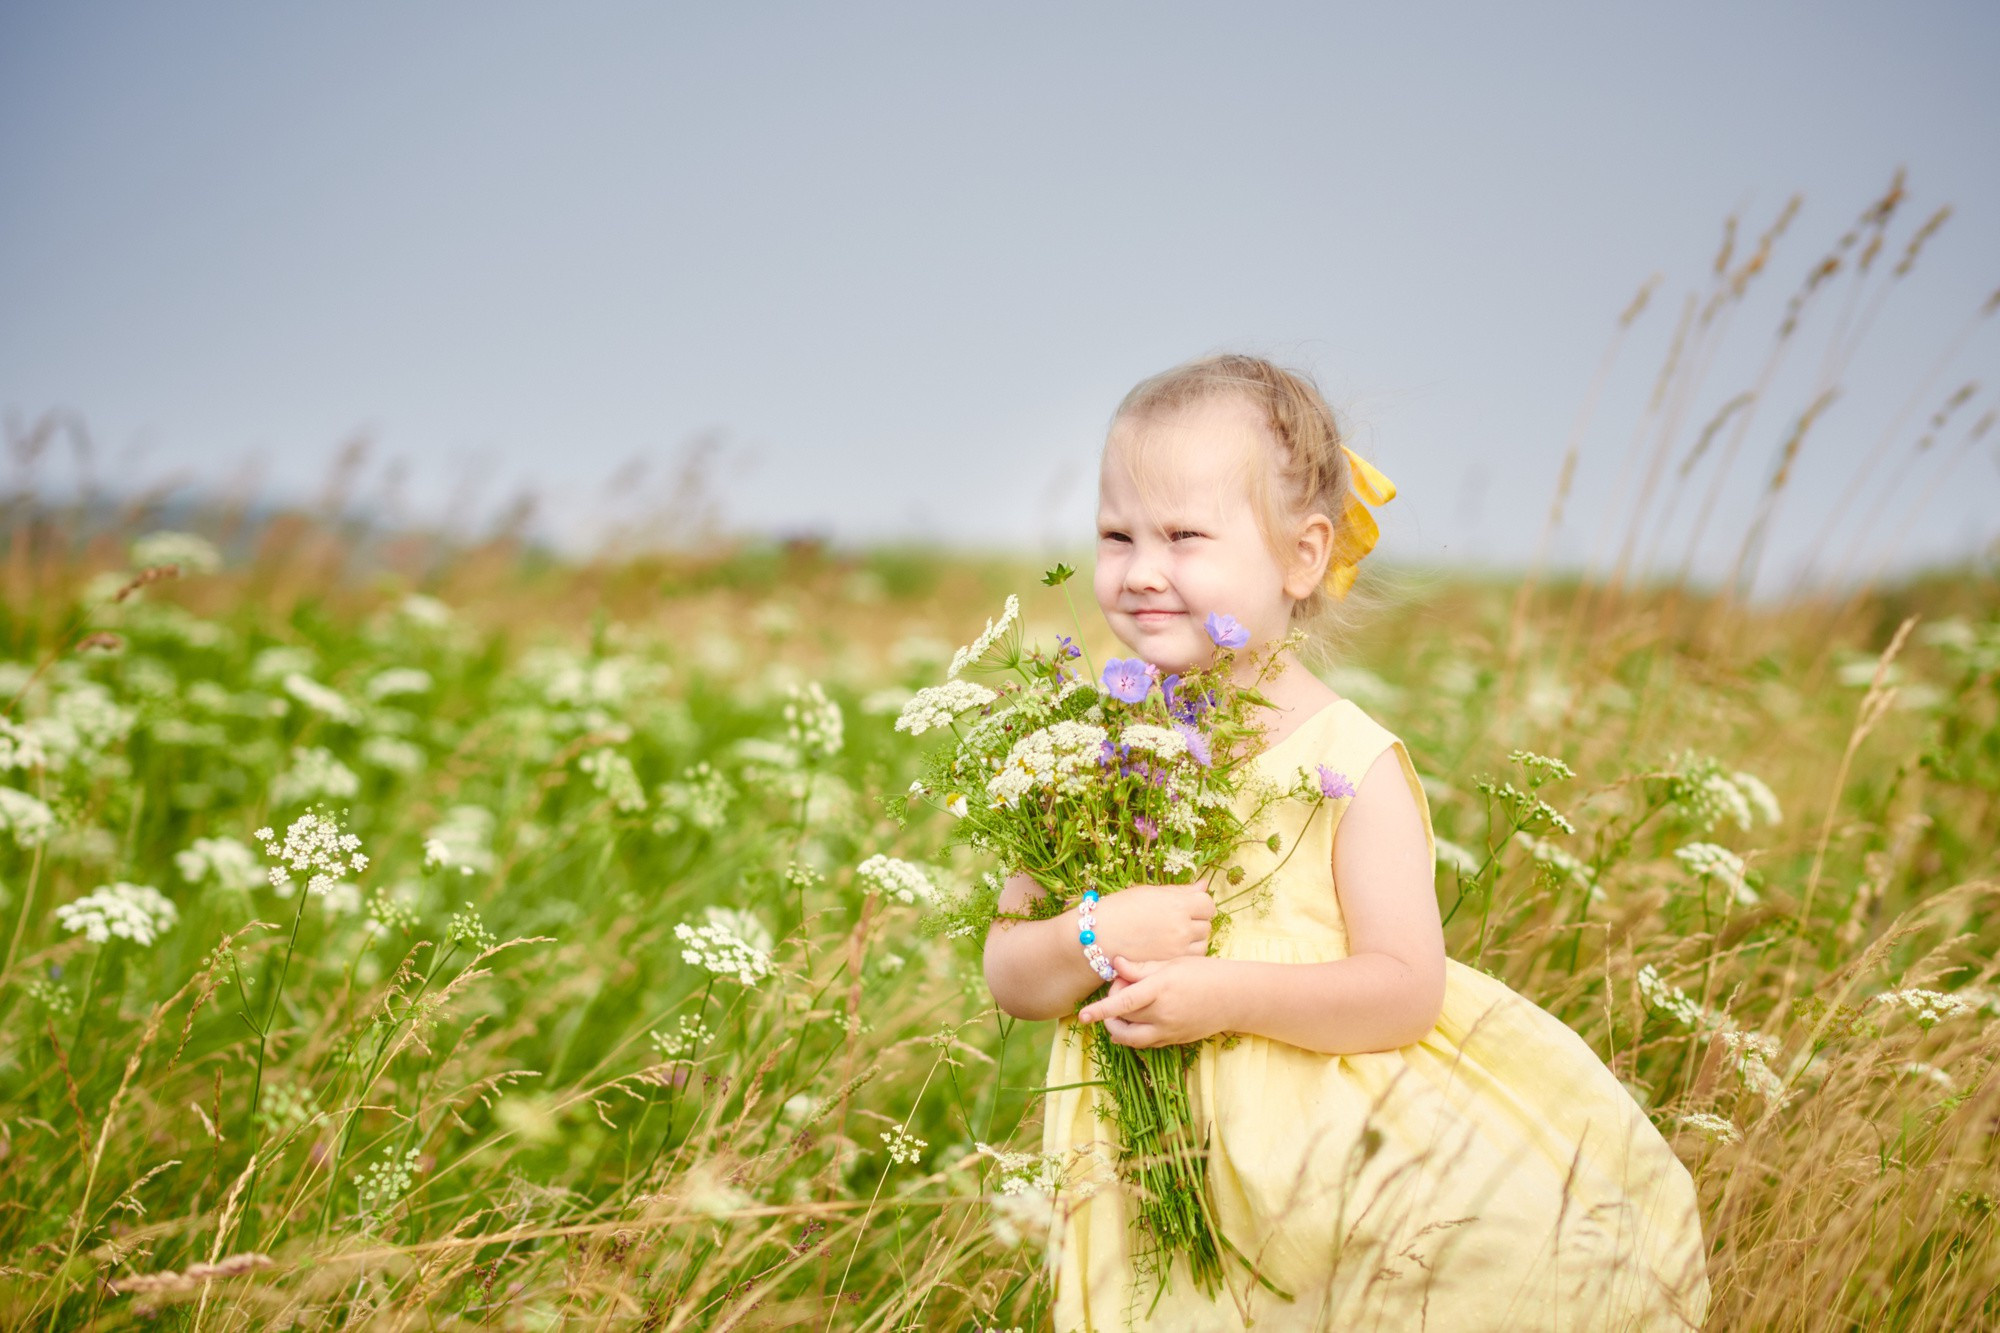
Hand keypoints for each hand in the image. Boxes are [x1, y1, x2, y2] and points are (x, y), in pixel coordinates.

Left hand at [1075, 955, 1228, 1047]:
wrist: (1235, 997)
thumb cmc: (1204, 972)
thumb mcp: (1173, 963)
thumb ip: (1142, 968)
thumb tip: (1115, 963)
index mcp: (1161, 988)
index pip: (1124, 1002)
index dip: (1100, 1010)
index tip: (1082, 1016)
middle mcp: (1163, 1013)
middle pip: (1123, 1018)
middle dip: (1112, 1006)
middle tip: (1121, 987)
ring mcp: (1169, 1030)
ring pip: (1130, 1038)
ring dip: (1117, 1028)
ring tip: (1120, 1011)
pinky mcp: (1174, 1040)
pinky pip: (1145, 1042)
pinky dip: (1134, 1033)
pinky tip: (1137, 1019)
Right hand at [1089, 883, 1213, 963]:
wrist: (1097, 938)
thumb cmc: (1119, 910)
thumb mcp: (1149, 893)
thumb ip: (1180, 891)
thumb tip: (1204, 885)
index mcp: (1176, 904)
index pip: (1207, 904)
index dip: (1199, 905)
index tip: (1189, 907)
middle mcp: (1181, 927)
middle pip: (1206, 924)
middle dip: (1195, 922)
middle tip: (1175, 922)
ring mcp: (1177, 949)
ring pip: (1202, 943)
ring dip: (1193, 940)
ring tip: (1172, 937)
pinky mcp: (1170, 965)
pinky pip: (1191, 959)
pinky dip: (1185, 954)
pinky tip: (1169, 949)